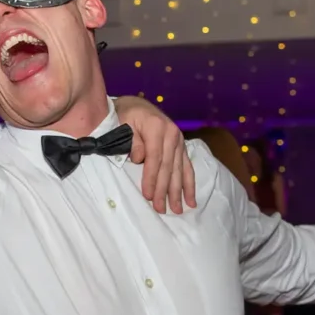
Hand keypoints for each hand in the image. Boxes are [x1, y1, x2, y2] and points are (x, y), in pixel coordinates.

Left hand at [114, 95, 196, 213]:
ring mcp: (179, 141)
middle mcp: (172, 134)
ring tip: (178, 210)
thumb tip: (139, 159)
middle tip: (161, 209)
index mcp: (157, 127)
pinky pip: (187, 167)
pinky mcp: (182, 146)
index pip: (155, 158)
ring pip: (180, 169)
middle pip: (169, 167)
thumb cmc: (125, 115)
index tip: (148, 196)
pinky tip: (191, 199)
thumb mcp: (123, 123)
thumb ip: (133, 141)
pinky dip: (189, 184)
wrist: (136, 105)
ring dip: (179, 191)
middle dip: (165, 190)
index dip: (152, 178)